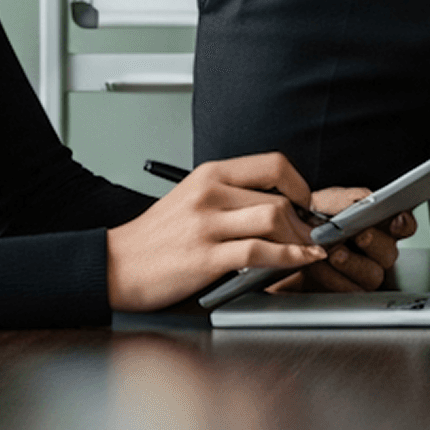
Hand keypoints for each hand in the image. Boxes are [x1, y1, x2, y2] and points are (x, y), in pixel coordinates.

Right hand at [106, 154, 326, 311]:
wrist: (115, 264)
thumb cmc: (155, 237)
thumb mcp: (192, 199)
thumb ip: (231, 196)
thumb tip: (277, 202)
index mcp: (209, 174)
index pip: (272, 165)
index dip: (299, 184)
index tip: (307, 202)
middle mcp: (209, 194)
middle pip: (279, 197)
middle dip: (305, 220)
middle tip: (313, 234)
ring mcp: (206, 225)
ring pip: (274, 220)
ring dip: (301, 239)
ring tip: (308, 249)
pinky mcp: (205, 257)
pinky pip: (259, 252)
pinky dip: (289, 257)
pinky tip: (300, 261)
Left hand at [267, 186, 417, 294]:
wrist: (277, 250)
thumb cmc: (302, 224)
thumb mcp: (320, 204)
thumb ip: (344, 200)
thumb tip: (365, 198)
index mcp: (374, 225)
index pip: (402, 226)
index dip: (404, 223)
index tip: (397, 218)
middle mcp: (372, 251)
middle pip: (390, 253)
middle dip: (376, 243)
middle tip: (361, 235)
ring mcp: (361, 274)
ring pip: (373, 275)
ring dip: (354, 263)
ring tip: (335, 253)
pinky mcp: (345, 293)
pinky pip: (351, 292)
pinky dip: (336, 279)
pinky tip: (322, 267)